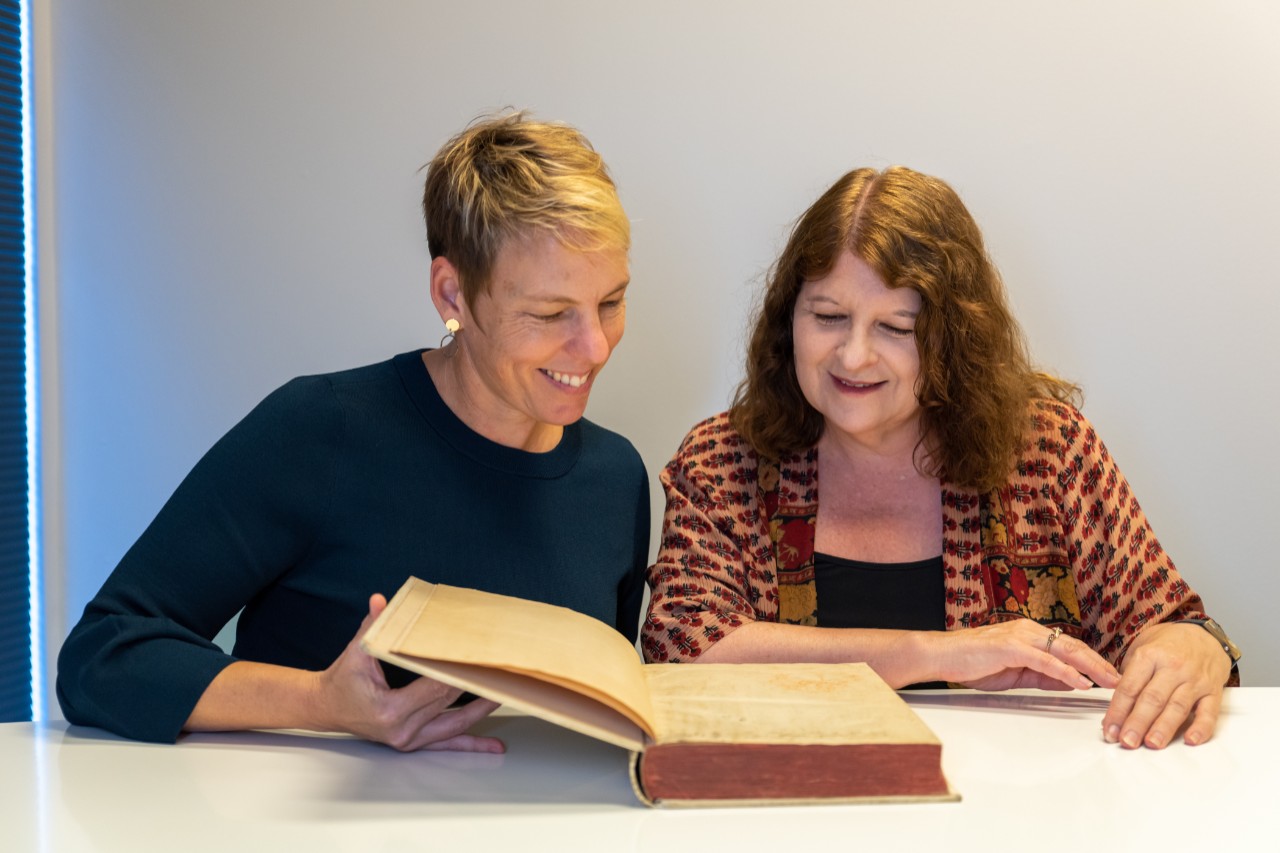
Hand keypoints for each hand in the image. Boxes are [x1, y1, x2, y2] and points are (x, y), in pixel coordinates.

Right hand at [314, 594, 503, 752]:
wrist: (327, 708)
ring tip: (506, 697)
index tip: (477, 658)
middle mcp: (403, 730)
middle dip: (475, 685)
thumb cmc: (343, 681)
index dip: (456, 672)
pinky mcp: (414, 743)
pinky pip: (447, 743)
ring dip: (482, 712)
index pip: (434, 687)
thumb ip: (371, 627)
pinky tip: (493, 745)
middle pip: (449, 704)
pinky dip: (471, 742)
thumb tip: (381, 601)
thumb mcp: (355, 653)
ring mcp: (409, 740)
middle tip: (501, 670)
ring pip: (455, 727)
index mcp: (390, 710)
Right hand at [928, 620, 1120, 691]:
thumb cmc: (973, 663)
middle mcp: (1028, 630)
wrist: (942, 656)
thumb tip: (1070, 682)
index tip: (1111, 676)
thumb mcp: (1015, 672)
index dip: (1093, 661)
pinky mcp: (1011, 647)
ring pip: (1065, 650)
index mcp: (1029, 634)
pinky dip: (1066, 672)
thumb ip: (1042, 675)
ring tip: (1110, 681)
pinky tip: (1081, 682)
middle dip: (1100, 664)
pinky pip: (1045, 660)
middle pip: (1073, 646)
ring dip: (1091, 667)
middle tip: (1121, 680)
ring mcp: (1020, 637)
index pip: (1069, 647)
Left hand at [1102, 621, 1230, 748]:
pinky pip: (1209, 712)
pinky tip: (1190, 740)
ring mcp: (1195, 680)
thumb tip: (1115, 708)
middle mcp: (1173, 668)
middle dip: (1137, 723)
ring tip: (1152, 744)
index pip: (1130, 687)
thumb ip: (1129, 675)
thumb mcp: (1141, 648)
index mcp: (1150, 656)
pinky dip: (1201, 728)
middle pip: (1152, 699)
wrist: (1204, 635)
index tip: (1109, 729)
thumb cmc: (1168, 645)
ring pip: (1178, 707)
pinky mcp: (1214, 691)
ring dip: (1163, 728)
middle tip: (1127, 741)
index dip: (1117, 711)